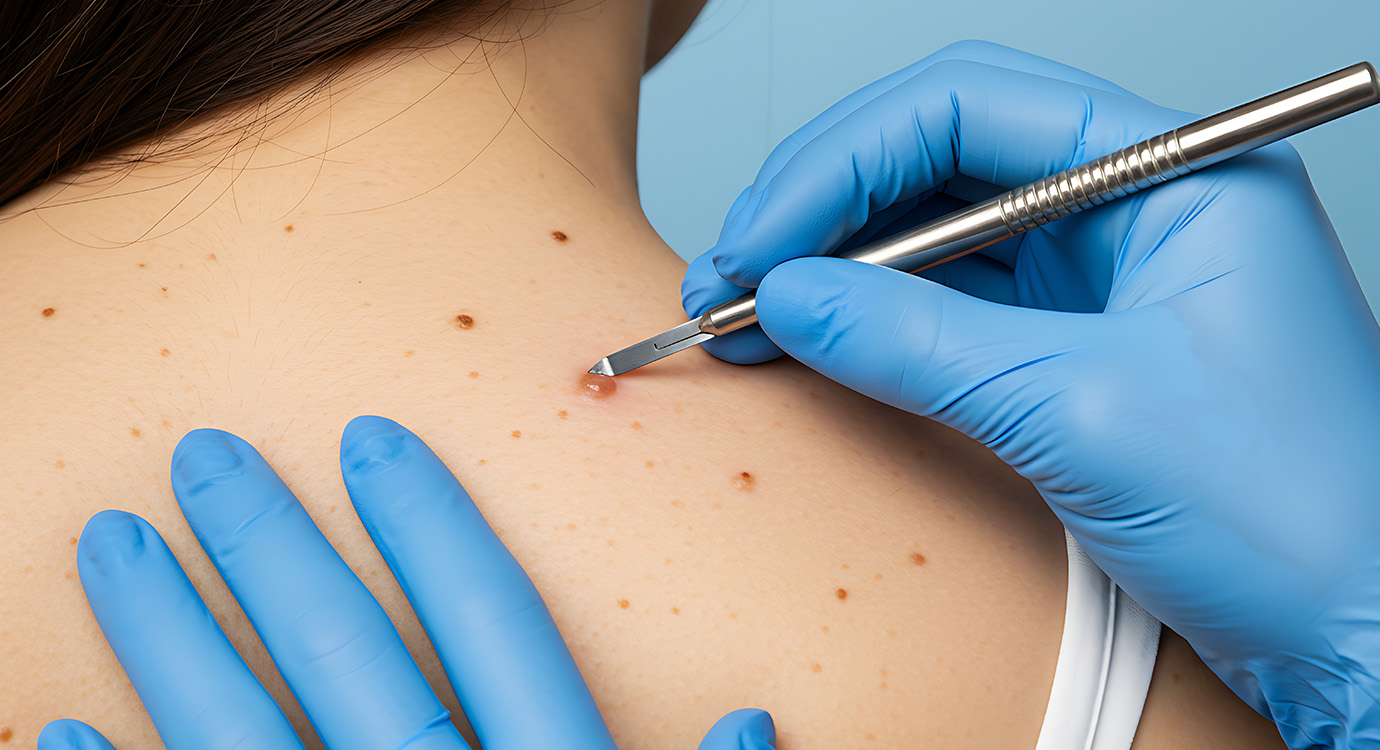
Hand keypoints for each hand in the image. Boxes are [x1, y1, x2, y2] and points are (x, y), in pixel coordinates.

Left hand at [37, 417, 774, 749]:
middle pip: (348, 657)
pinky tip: (62, 729)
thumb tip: (753, 722)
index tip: (369, 439)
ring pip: (243, 734)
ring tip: (109, 547)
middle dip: (271, 547)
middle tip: (202, 456)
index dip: (434, 526)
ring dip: (169, 636)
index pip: (494, 626)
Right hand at [681, 40, 1379, 748]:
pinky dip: (873, 321)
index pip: (968, 108)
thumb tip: (788, 296)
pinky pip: (952, 304)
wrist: (1365, 635)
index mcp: (1171, 171)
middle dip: (820, 210)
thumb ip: (921, 342)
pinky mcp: (1077, 342)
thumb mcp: (1083, 411)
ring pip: (935, 232)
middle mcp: (1133, 204)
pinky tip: (811, 341)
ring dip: (834, 266)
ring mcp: (1104, 274)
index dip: (840, 161)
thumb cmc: (1299, 515)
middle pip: (939, 159)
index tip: (759, 235)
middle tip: (729, 275)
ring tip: (745, 313)